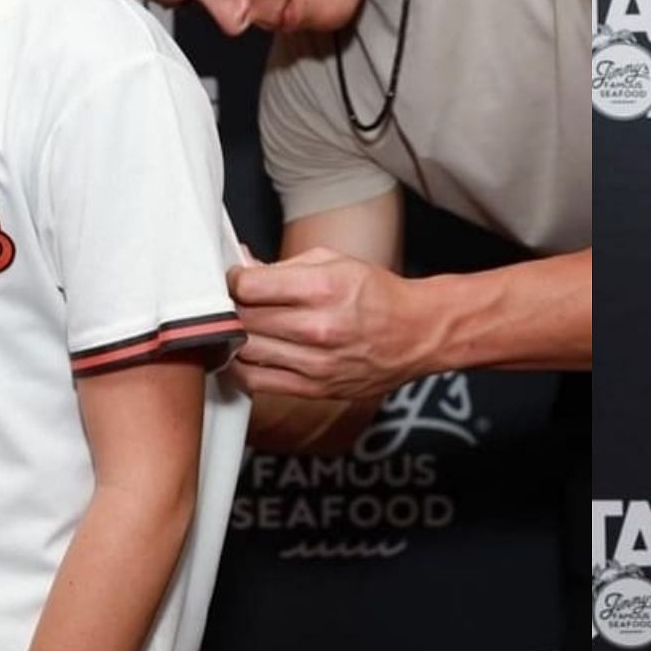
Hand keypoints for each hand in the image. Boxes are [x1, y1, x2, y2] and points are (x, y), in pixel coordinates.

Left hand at [227, 248, 433, 399]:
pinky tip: (248, 353)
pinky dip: (243, 367)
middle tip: (235, 301)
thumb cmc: (378, 295)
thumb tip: (243, 267)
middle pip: (243, 319)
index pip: (249, 286)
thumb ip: (285, 265)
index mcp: (323, 287)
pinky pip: (257, 382)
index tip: (235, 280)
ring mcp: (315, 363)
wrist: (418, 334)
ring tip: (243, 326)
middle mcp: (318, 327)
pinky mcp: (314, 389)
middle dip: (232, 307)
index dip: (233, 280)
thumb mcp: (335, 262)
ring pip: (245, 351)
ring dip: (236, 337)